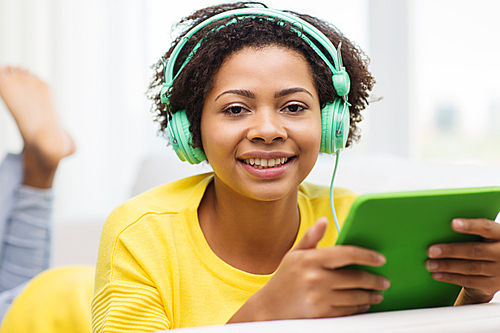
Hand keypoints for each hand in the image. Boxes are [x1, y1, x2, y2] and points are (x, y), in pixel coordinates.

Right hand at [228, 217, 389, 322]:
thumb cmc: (283, 279)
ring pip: (355, 296)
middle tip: (383, 281)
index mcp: (310, 259)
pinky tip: (363, 304)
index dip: (367, 256)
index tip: (380, 259)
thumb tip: (324, 221)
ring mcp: (319, 298)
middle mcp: (316, 278)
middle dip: (374, 280)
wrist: (270, 307)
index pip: (347, 254)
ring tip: (377, 293)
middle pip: (356, 278)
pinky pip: (347, 311)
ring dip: (370, 295)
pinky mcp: (322, 315)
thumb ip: (311, 237)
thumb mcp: (294, 254)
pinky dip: (359, 307)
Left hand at [425, 218, 499, 304]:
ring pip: (469, 267)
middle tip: (431, 251)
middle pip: (474, 251)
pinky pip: (468, 281)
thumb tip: (440, 225)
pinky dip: (450, 277)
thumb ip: (472, 231)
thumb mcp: (486, 236)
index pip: (486, 228)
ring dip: (446, 266)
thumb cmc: (486, 245)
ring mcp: (498, 270)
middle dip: (450, 250)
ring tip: (430, 264)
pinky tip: (437, 274)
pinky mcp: (491, 285)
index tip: (452, 223)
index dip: (470, 225)